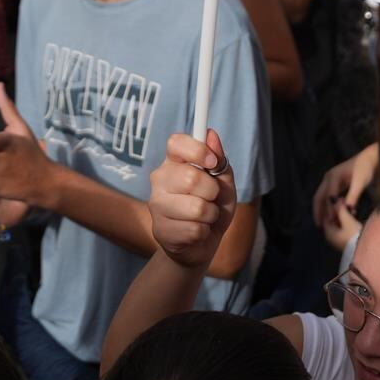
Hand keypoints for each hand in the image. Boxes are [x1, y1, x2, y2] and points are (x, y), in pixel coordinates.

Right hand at [149, 130, 237, 269]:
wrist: (202, 244)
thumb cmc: (212, 206)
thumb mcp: (223, 183)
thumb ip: (219, 161)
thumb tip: (212, 135)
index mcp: (173, 162)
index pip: (176, 143)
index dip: (197, 150)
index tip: (212, 162)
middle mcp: (159, 179)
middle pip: (191, 177)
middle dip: (212, 191)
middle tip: (211, 198)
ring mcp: (156, 205)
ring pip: (197, 208)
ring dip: (210, 215)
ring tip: (204, 217)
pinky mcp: (159, 230)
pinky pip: (195, 230)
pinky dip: (204, 232)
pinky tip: (196, 232)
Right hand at [312, 143, 378, 236]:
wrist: (370, 158)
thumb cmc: (366, 169)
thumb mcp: (360, 182)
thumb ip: (353, 196)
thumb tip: (347, 210)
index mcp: (333, 177)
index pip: (328, 197)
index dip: (330, 210)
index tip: (332, 222)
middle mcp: (328, 178)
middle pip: (319, 197)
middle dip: (318, 211)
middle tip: (320, 226)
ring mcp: (330, 180)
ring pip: (321, 197)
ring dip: (321, 210)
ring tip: (323, 224)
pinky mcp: (335, 183)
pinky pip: (327, 196)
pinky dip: (327, 206)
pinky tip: (332, 215)